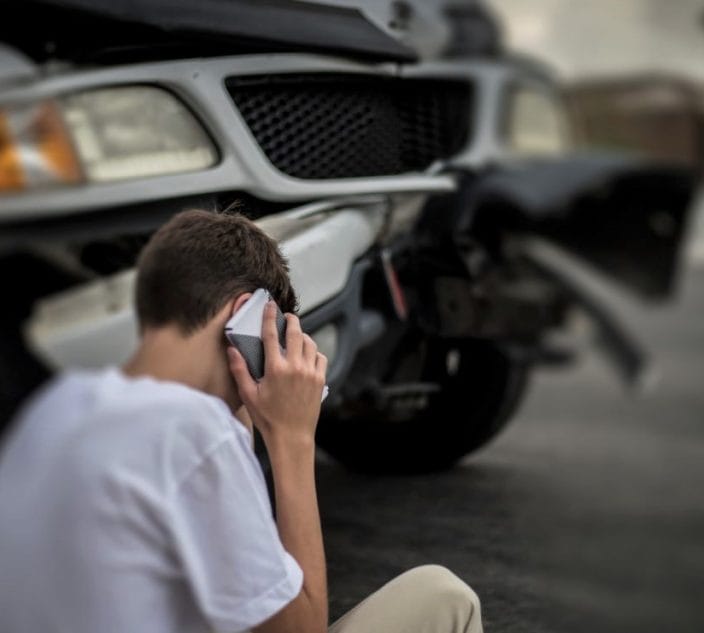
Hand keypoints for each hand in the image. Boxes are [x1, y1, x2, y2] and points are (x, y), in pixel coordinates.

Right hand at [228, 301, 326, 445]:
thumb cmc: (268, 418)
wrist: (292, 437)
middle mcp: (295, 367)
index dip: (270, 317)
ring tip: (296, 337)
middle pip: (296, 333)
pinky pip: (320, 357)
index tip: (270, 306)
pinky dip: (314, 352)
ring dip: (303, 336)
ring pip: (310, 343)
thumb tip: (232, 350)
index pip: (272, 335)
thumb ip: (239, 370)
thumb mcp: (248, 395)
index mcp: (275, 369)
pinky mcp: (320, 380)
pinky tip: (307, 355)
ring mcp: (310, 373)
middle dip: (291, 321)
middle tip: (287, 317)